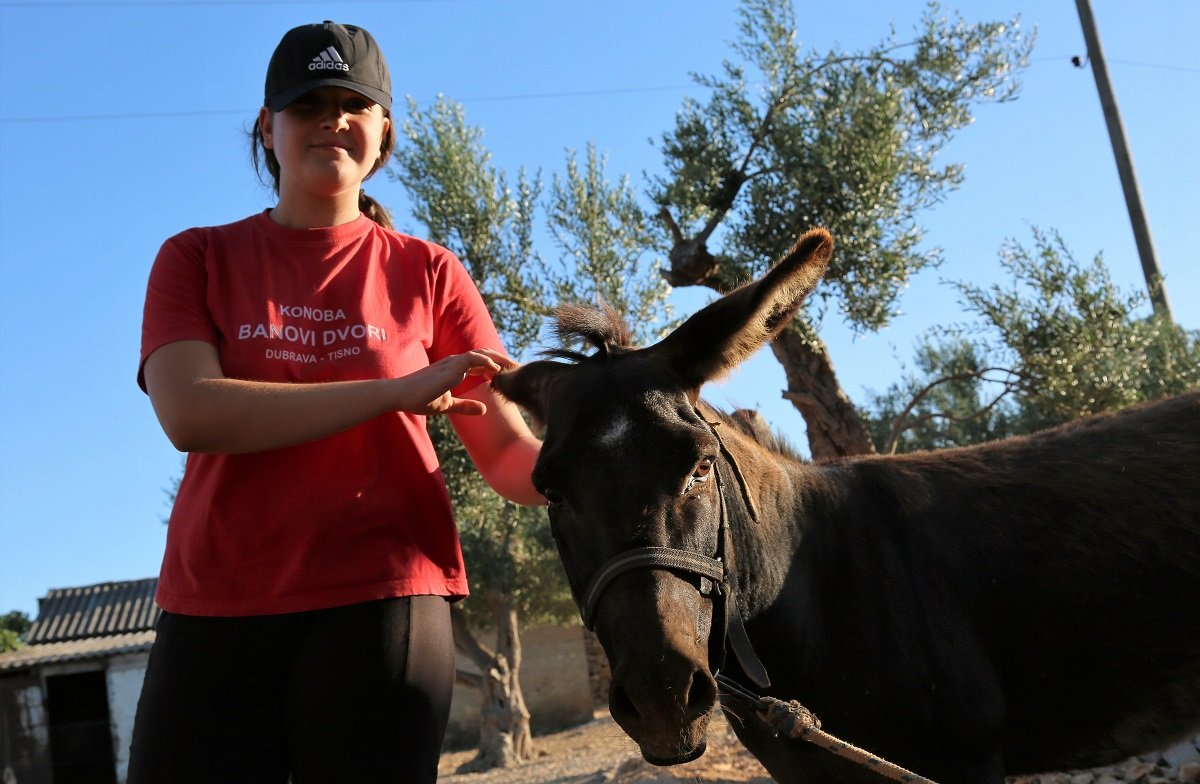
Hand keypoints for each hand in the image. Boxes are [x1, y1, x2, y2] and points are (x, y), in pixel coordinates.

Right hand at [396, 348, 516, 415]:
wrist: (400, 395)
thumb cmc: (419, 398)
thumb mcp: (447, 405)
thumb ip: (465, 405)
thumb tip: (485, 410)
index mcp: (455, 369)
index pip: (480, 362)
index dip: (496, 366)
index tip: (509, 374)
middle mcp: (455, 362)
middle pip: (484, 354)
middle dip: (502, 359)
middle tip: (517, 369)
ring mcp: (453, 363)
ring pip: (481, 353)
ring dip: (498, 359)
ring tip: (512, 368)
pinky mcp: (450, 367)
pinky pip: (473, 358)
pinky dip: (486, 362)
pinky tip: (496, 371)